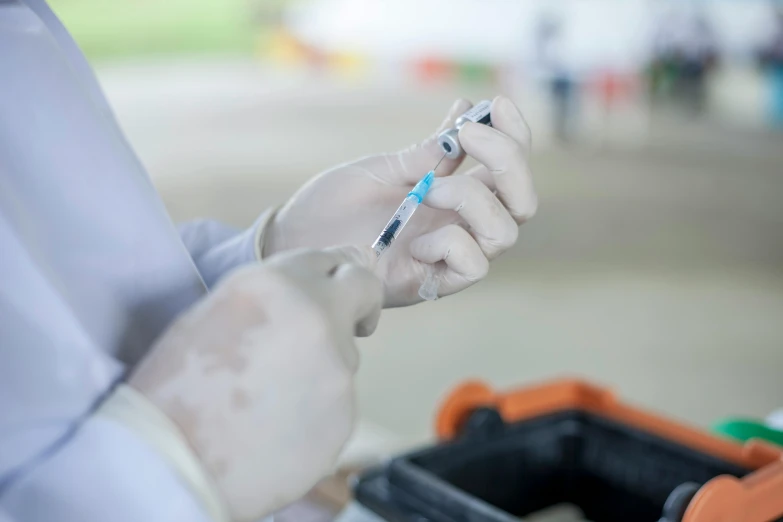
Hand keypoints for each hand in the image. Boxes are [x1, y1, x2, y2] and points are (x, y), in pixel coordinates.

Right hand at [129, 246, 381, 521]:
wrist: (171, 464)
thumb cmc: (172, 387)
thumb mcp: (214, 313)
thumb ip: (271, 296)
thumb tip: (308, 295)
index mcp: (276, 282)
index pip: (329, 258)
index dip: (329, 276)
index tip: (332, 291)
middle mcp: (319, 316)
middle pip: (365, 289)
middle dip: (360, 301)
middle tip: (350, 320)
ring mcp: (338, 368)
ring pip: (346, 355)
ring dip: (323, 366)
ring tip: (271, 399)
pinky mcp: (346, 416)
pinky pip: (338, 403)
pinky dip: (317, 411)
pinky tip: (278, 429)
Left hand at [263, 96, 536, 306]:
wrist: (294, 241)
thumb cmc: (333, 205)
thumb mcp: (384, 169)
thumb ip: (428, 151)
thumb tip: (467, 110)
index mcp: (454, 197)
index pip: (510, 170)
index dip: (515, 135)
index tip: (496, 103)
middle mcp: (459, 227)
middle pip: (523, 203)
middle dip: (508, 162)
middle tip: (465, 139)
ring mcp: (446, 256)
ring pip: (506, 232)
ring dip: (472, 198)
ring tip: (426, 189)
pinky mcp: (428, 283)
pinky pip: (473, 266)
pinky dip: (451, 243)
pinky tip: (414, 239)